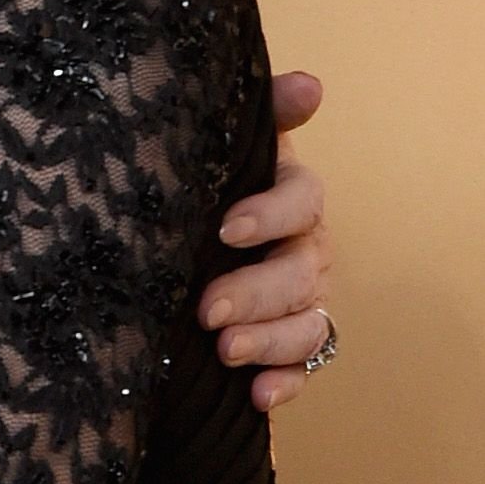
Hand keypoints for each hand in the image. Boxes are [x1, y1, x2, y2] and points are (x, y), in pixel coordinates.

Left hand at [202, 71, 336, 413]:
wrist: (175, 244)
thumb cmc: (201, 189)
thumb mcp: (219, 150)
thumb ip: (263, 115)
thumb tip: (308, 86)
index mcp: (292, 200)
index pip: (302, 201)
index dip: (271, 214)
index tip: (226, 228)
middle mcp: (305, 252)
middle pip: (301, 273)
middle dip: (257, 293)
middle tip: (208, 310)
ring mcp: (299, 302)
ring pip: (306, 326)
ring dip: (270, 342)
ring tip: (225, 350)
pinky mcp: (284, 348)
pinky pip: (301, 370)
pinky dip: (283, 384)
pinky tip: (256, 397)